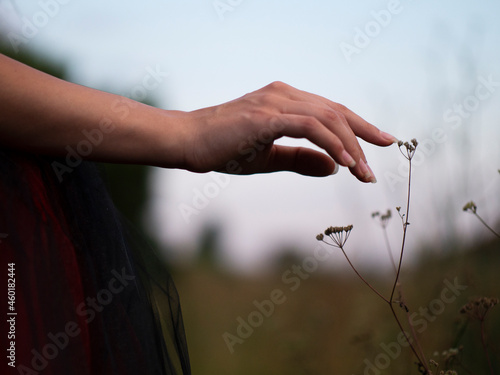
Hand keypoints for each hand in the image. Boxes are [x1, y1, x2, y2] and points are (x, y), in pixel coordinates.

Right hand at [181, 81, 396, 181]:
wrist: (188, 142)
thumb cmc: (223, 148)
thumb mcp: (270, 158)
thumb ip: (302, 160)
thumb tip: (335, 167)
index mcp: (285, 101)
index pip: (330, 111)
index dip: (358, 127)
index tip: (379, 143)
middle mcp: (284, 95)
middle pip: (336, 112)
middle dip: (362, 137)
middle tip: (377, 165)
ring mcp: (276, 102)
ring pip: (328, 118)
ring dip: (350, 146)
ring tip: (363, 173)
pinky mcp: (266, 116)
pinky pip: (310, 126)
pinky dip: (331, 143)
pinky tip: (345, 162)